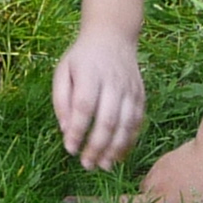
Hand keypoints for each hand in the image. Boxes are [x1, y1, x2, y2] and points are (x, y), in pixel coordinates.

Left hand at [51, 28, 147, 171]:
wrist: (113, 36)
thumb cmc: (82, 58)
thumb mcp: (63, 71)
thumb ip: (61, 100)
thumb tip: (66, 129)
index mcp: (90, 74)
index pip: (84, 107)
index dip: (78, 130)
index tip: (70, 149)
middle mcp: (113, 82)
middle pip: (108, 119)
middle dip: (97, 146)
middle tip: (86, 164)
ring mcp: (130, 89)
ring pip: (126, 124)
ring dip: (115, 149)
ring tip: (103, 166)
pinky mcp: (141, 95)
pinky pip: (138, 122)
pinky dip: (129, 141)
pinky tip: (118, 155)